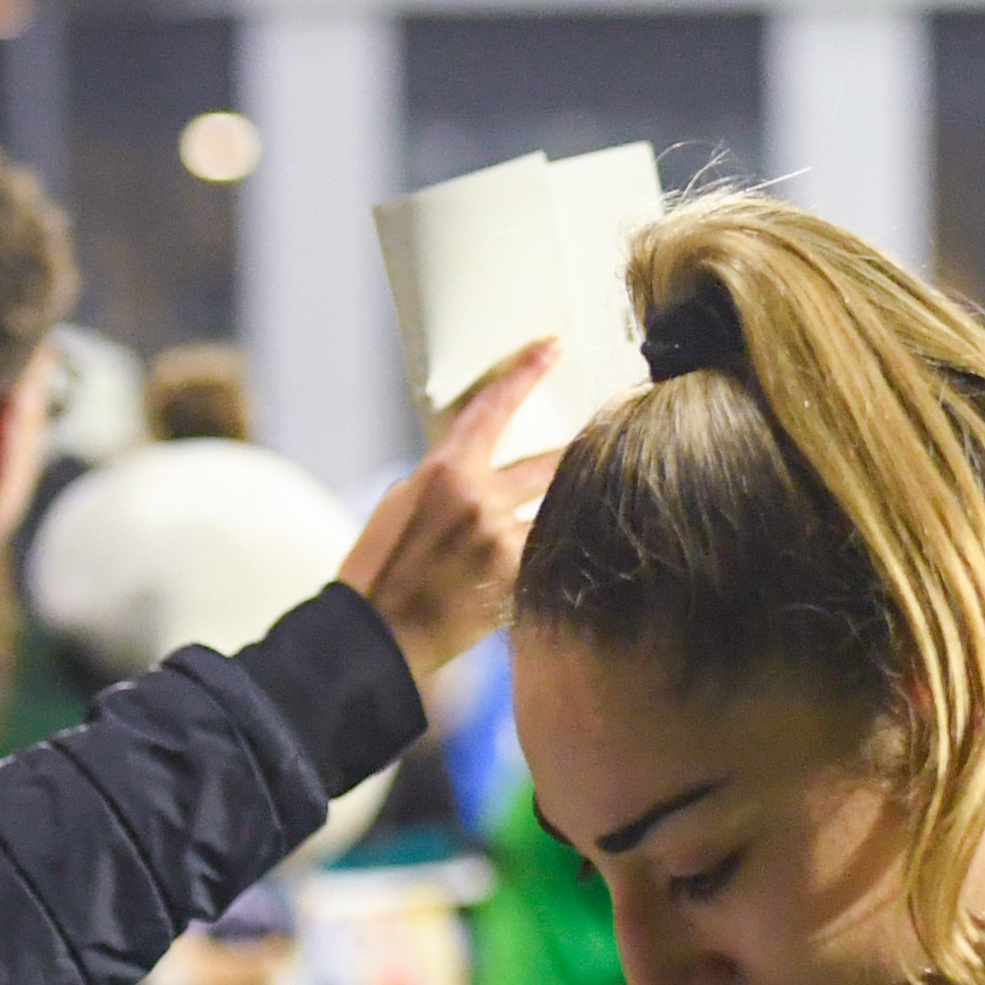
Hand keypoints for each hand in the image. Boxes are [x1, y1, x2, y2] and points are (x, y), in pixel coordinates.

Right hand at [340, 340, 563, 682]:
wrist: (376, 637)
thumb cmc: (379, 571)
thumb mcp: (401, 505)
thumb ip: (446, 480)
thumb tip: (480, 468)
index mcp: (443, 472)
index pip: (492, 409)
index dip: (524, 374)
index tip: (550, 348)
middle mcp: (478, 499)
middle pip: (549, 460)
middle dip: (578, 449)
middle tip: (609, 430)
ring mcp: (502, 541)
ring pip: (555, 509)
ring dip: (566, 509)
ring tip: (587, 506)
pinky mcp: (516, 580)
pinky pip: (547, 552)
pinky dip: (549, 552)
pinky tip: (559, 560)